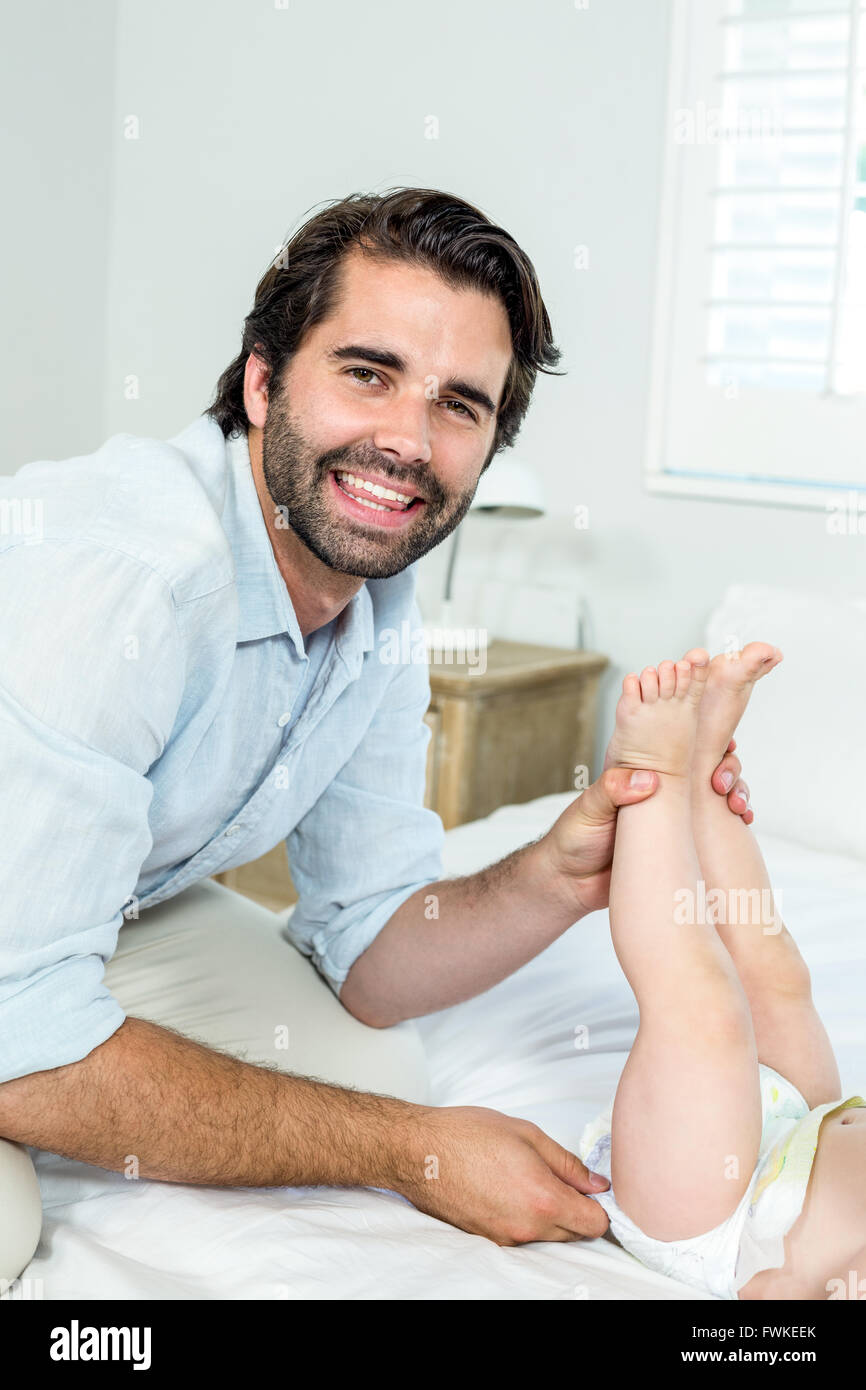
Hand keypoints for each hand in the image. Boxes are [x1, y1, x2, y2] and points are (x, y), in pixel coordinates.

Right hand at [394, 1105, 609, 1245]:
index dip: (599, 1205)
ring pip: (547, 1237)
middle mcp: (527, 1228)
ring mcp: (505, 1239)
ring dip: (549, 1215)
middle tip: (556, 1177)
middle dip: (575, 1210)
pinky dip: (524, 1219)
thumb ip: (568, 1163)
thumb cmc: (467, 1135)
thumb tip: (597, 1184)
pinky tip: (507, 1191)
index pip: (595, 1223)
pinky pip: (521, 1236)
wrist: (418, 1151)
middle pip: (574, 1234)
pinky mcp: (487, 1241)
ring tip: (526, 1179)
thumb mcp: (528, 1135)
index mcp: (544, 1199)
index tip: (591, 1188)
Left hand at [536, 737, 753, 917]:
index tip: (724, 744)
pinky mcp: (682, 843)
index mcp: (641, 772)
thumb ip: (612, 790)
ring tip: (737, 806)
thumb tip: (649, 781)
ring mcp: (676, 816)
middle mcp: (663, 789)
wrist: (572, 885)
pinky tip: (743, 821)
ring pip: (719, 795)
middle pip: (707, 765)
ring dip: (737, 792)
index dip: (704, 739)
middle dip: (727, 767)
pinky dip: (734, 820)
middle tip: (721, 783)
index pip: (678, 745)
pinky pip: (716, 828)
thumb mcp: (588, 808)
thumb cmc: (573, 839)